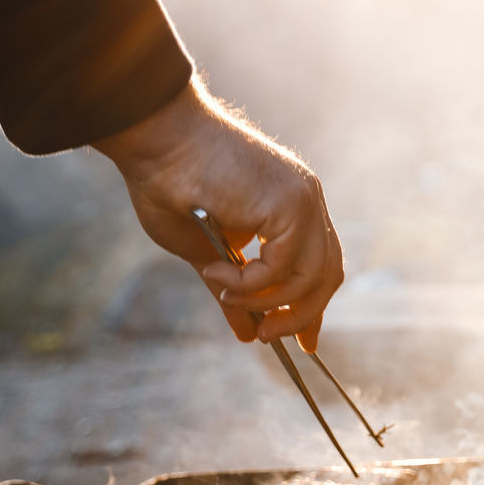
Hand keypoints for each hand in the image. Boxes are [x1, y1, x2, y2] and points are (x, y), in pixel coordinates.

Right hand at [94, 76, 342, 352]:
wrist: (156, 141)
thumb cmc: (170, 188)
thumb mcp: (207, 255)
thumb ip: (235, 291)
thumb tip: (249, 334)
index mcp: (291, 207)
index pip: (320, 265)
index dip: (312, 307)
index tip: (304, 343)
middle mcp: (305, 201)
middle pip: (327, 276)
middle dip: (300, 315)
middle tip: (266, 336)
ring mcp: (302, 200)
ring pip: (311, 278)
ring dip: (268, 302)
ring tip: (225, 297)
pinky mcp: (291, 204)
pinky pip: (282, 268)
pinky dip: (249, 283)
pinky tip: (216, 272)